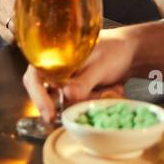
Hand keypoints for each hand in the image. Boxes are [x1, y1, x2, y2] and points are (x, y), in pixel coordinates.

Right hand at [22, 29, 136, 123]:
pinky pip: (80, 106)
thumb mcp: (101, 64)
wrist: (130, 53)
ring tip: (111, 87)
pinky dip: (96, 101)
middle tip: (100, 94)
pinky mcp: (77, 94)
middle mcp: (55, 72)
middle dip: (76, 100)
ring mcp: (66, 84)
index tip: (49, 113)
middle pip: (51, 97)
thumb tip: (68, 95)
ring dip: (91, 100)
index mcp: (53, 56)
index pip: (34, 78)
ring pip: (68, 104)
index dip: (38, 96)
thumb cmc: (114, 50)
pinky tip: (112, 90)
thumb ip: (85, 80)